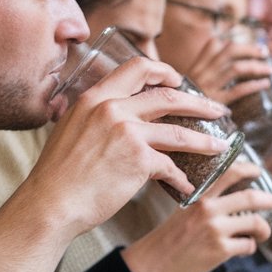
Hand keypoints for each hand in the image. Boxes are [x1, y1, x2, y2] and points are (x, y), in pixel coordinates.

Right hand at [21, 57, 240, 238]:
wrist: (51, 204)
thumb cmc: (60, 174)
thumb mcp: (72, 128)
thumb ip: (97, 115)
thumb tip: (121, 113)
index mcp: (96, 97)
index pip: (138, 67)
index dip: (165, 71)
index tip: (180, 81)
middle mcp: (113, 109)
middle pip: (169, 96)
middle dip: (200, 103)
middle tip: (218, 110)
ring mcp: (128, 133)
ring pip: (179, 132)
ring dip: (205, 140)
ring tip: (220, 146)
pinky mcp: (139, 160)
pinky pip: (171, 167)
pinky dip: (181, 179)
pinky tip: (186, 187)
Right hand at [121, 161, 271, 271]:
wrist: (150, 263)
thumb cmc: (168, 238)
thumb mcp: (184, 211)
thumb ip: (207, 204)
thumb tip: (236, 204)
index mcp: (200, 197)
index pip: (229, 173)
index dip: (248, 169)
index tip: (259, 170)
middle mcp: (209, 209)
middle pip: (251, 197)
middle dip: (270, 200)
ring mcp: (216, 230)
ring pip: (256, 223)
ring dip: (265, 229)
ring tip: (264, 232)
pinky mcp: (220, 250)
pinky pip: (248, 245)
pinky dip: (250, 247)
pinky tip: (243, 249)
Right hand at [177, 36, 271, 105]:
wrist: (173, 120)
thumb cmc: (185, 101)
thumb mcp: (191, 82)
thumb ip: (207, 71)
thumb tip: (234, 61)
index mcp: (196, 65)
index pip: (215, 44)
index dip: (235, 43)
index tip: (252, 46)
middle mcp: (202, 72)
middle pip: (230, 51)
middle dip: (251, 50)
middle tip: (266, 53)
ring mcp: (209, 86)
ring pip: (237, 68)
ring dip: (259, 67)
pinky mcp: (216, 102)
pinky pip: (239, 90)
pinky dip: (255, 85)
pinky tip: (264, 84)